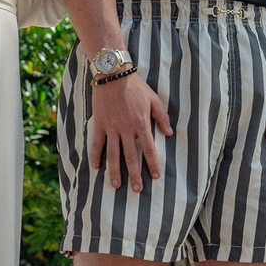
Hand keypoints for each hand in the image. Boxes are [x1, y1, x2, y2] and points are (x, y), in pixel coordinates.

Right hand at [89, 72, 172, 193]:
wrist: (113, 75)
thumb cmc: (135, 86)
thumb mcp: (153, 99)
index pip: (149, 149)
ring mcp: (111, 128)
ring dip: (115, 172)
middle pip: (130, 156)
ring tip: (116, 186)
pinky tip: (96, 168)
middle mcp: (126, 129)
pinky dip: (95, 156)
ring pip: (113, 154)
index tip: (155, 176)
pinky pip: (96, 144)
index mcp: (141, 123)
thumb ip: (161, 117)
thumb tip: (169, 133)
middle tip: (137, 190)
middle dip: (134, 175)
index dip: (152, 164)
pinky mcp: (99, 124)